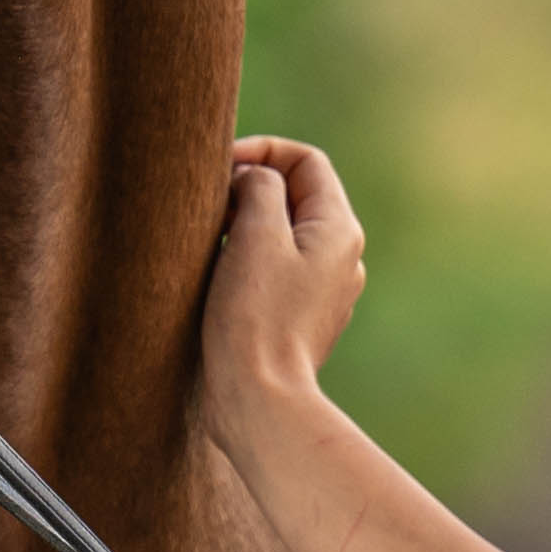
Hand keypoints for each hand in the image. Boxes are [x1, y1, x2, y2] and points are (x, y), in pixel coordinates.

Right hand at [196, 135, 368, 419]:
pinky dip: (247, 261)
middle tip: (208, 206)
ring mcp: (324, 291)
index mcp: (339, 230)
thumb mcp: (256, 234)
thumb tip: (255, 180)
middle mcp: (342, 258)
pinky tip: (218, 278)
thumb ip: (260, 187)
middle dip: (250, 190)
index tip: (220, 169)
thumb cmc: (255, 317)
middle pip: (296, 197)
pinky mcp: (301, 318)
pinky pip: (277, 271)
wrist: (260, 400)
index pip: (307, 161)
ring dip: (245, 227)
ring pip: (284, 235)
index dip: (262, 151)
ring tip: (209, 242)